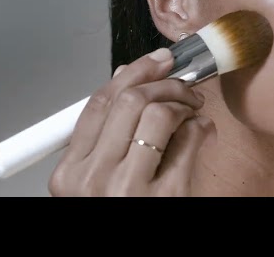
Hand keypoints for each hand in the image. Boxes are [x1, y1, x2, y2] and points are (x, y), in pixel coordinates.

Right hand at [48, 47, 216, 195]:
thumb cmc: (126, 212)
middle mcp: (92, 181)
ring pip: (158, 113)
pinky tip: (202, 133)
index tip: (158, 60)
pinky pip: (188, 138)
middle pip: (129, 101)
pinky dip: (201, 127)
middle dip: (165, 83)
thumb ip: (112, 132)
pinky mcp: (167, 197)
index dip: (133, 73)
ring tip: (194, 110)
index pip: (99, 104)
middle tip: (185, 86)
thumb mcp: (103, 180)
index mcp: (70, 175)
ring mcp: (128, 190)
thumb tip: (126, 75)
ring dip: (184, 102)